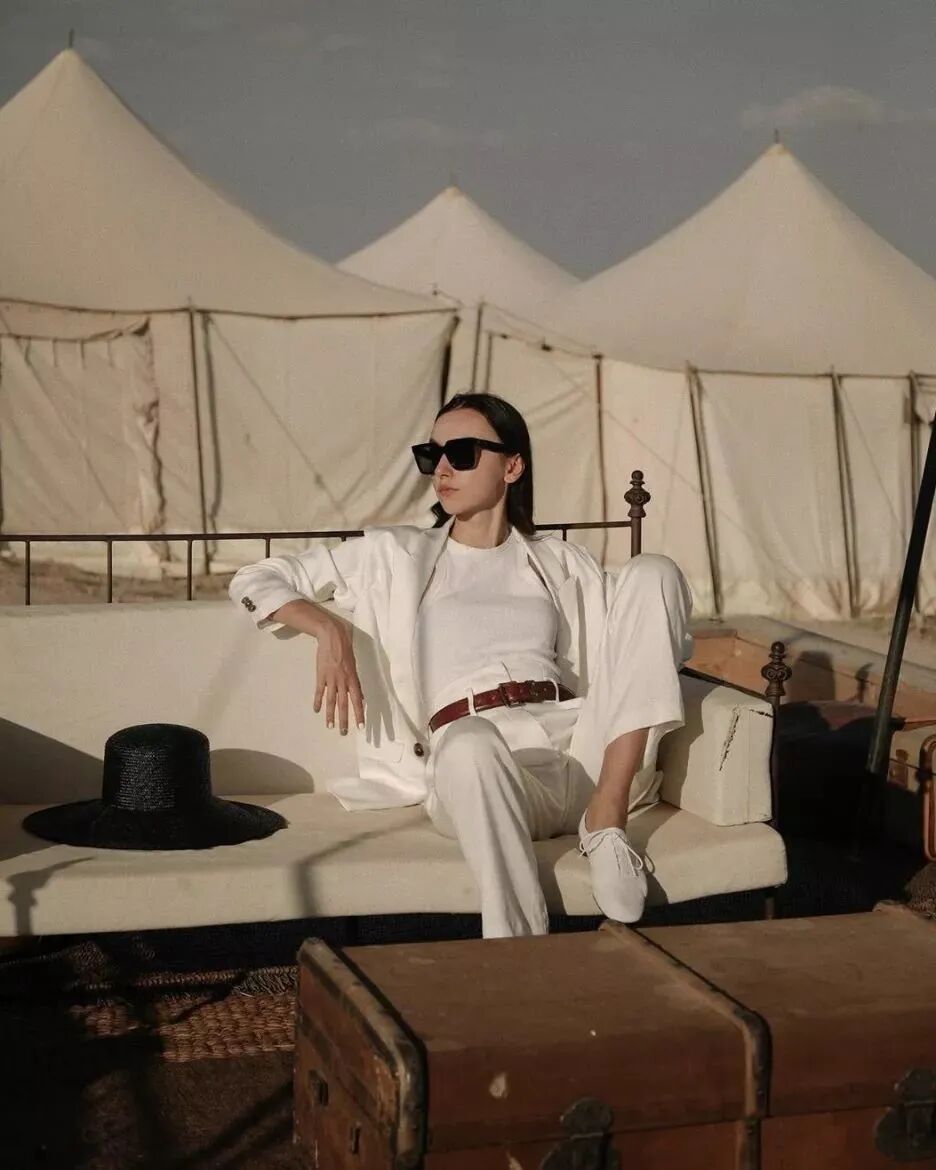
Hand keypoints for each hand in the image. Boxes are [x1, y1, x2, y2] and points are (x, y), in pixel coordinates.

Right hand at [312, 614, 365, 734]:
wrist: (332, 637)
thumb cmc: (346, 650)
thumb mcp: (354, 666)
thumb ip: (356, 682)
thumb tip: (361, 697)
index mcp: (353, 678)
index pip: (357, 700)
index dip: (359, 714)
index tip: (361, 727)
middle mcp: (343, 681)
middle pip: (344, 704)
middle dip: (344, 720)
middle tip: (343, 733)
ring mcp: (331, 679)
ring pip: (331, 701)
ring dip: (330, 715)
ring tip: (330, 726)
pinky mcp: (321, 675)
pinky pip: (319, 691)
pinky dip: (317, 701)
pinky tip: (316, 710)